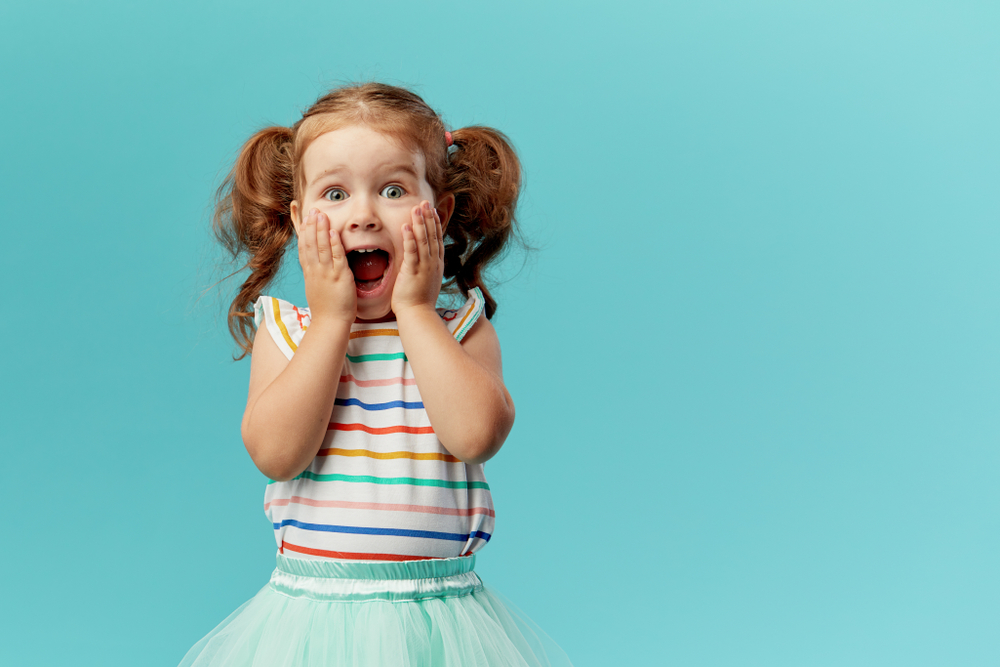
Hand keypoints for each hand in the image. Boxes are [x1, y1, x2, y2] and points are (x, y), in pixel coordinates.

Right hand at [298, 208, 356, 324]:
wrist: (330, 323)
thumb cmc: (327, 309)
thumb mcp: (316, 288)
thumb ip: (316, 275)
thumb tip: (315, 266)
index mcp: (310, 273)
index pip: (304, 249)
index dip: (303, 233)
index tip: (304, 219)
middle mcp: (316, 271)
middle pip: (310, 244)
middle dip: (311, 226)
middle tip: (312, 211)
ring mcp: (326, 273)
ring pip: (321, 247)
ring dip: (321, 229)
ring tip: (320, 214)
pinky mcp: (339, 277)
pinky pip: (336, 257)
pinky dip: (334, 243)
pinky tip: (333, 231)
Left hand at [392, 201, 444, 314]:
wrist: (418, 314)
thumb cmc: (419, 300)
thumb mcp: (427, 280)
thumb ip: (427, 267)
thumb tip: (426, 259)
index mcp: (436, 264)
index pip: (437, 239)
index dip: (435, 223)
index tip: (431, 210)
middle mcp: (433, 263)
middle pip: (432, 236)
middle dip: (428, 217)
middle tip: (425, 202)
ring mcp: (424, 267)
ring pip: (423, 240)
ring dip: (420, 223)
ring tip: (416, 208)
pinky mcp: (413, 272)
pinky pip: (412, 252)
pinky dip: (409, 238)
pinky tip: (406, 226)